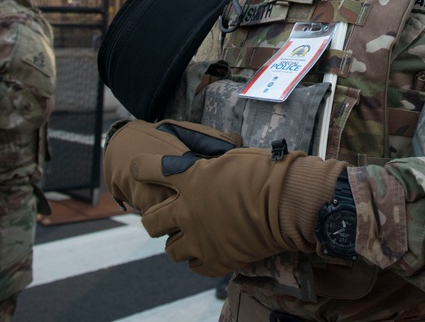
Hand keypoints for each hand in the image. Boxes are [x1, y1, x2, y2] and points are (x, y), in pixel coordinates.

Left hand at [103, 119, 346, 275]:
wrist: (285, 202)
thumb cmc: (265, 172)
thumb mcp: (231, 158)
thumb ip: (210, 168)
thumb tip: (207, 169)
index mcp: (189, 179)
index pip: (148, 170)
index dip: (141, 168)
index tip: (138, 168)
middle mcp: (186, 211)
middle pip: (151, 221)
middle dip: (155, 219)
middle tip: (166, 217)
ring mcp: (198, 239)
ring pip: (170, 250)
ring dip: (178, 242)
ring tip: (191, 237)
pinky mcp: (215, 260)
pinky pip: (195, 267)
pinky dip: (200, 260)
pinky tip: (209, 251)